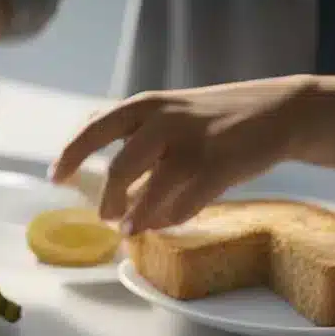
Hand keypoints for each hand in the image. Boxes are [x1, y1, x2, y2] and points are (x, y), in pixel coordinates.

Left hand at [50, 76, 315, 233]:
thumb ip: (133, 136)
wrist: (279, 111)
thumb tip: (98, 175)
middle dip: (108, 199)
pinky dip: (171, 219)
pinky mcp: (219, 168)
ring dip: (137, 217)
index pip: (96, 127)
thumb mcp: (169, 112)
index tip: (55, 177)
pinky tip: (166, 224)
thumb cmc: (215, 119)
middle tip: (105, 217)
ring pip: (151, 192)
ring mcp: (194, 144)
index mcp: (148, 105)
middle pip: (120, 168)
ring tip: (131, 230)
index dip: (72, 154)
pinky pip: (185, 205)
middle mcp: (166, 121)